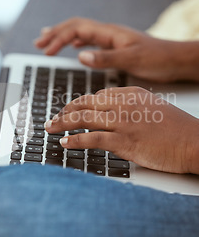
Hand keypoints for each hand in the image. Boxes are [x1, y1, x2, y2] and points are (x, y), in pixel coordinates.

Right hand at [34, 17, 198, 81]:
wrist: (177, 59)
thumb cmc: (159, 58)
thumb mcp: (132, 60)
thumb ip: (106, 59)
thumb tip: (80, 56)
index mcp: (110, 33)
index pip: (77, 29)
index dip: (58, 38)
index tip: (44, 50)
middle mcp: (109, 32)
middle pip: (75, 26)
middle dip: (55, 33)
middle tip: (38, 42)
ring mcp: (111, 38)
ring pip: (81, 32)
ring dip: (62, 35)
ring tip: (46, 40)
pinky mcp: (115, 46)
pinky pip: (90, 39)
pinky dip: (75, 41)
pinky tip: (73, 46)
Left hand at [45, 87, 198, 173]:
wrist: (194, 142)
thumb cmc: (175, 129)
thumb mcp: (151, 107)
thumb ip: (128, 107)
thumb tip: (108, 114)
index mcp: (130, 93)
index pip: (95, 96)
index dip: (76, 105)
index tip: (66, 111)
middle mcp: (124, 104)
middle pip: (85, 104)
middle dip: (64, 112)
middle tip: (51, 120)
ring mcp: (123, 121)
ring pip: (84, 119)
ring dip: (63, 124)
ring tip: (50, 129)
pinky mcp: (125, 140)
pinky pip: (93, 138)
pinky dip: (75, 140)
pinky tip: (65, 143)